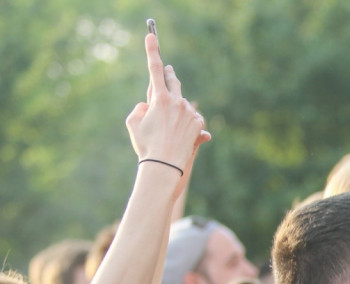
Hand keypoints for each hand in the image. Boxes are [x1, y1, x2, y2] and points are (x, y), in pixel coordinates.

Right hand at [127, 33, 210, 195]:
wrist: (165, 165)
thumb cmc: (146, 145)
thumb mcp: (133, 123)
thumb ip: (140, 108)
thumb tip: (149, 105)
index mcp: (160, 99)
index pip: (155, 70)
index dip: (152, 51)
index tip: (151, 36)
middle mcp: (177, 102)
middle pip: (174, 82)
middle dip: (169, 76)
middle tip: (169, 70)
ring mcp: (190, 113)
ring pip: (182, 104)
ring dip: (177, 109)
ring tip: (169, 127)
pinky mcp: (199, 124)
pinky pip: (192, 117)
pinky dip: (186, 122)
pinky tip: (180, 134)